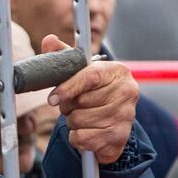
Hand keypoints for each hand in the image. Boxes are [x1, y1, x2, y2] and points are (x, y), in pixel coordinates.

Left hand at [42, 35, 138, 164]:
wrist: (113, 122)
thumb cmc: (94, 93)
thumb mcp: (81, 72)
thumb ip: (65, 56)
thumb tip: (49, 40)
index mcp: (118, 71)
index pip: (89, 77)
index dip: (67, 88)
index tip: (53, 98)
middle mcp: (128, 92)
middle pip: (81, 101)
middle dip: (69, 106)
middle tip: (76, 105)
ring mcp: (125, 116)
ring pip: (79, 121)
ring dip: (73, 122)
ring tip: (84, 117)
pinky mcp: (119, 137)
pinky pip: (82, 138)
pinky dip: (77, 137)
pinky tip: (88, 131)